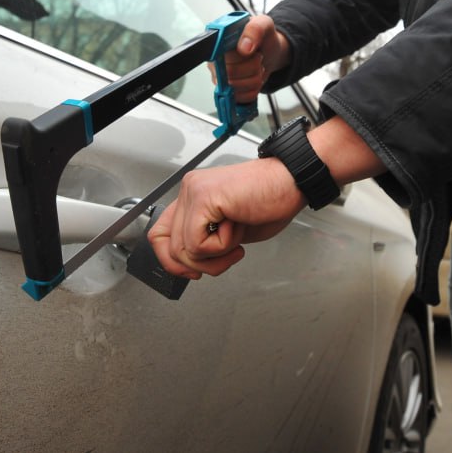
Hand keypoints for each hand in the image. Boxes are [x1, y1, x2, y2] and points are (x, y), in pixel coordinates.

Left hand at [147, 158, 305, 279]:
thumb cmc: (271, 202)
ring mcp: (193, 192)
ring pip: (182, 250)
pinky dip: (221, 247)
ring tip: (236, 240)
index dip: (174, 261)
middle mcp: (188, 191)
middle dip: (198, 266)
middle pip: (167, 247)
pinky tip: (237, 226)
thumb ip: (206, 244)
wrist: (292, 181)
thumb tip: (190, 266)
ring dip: (215, 257)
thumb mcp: (231, 232)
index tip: (196, 271)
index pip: (159, 235)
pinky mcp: (203, 198)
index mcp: (192, 197)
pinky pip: (197, 244)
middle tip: (226, 257)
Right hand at [223, 15, 290, 102]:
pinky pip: (240, 98)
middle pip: (230, 75)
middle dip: (252, 67)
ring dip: (254, 79)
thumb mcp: (264, 24)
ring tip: (257, 67)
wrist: (270, 51)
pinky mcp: (228, 91)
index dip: (240, 58)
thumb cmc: (263, 38)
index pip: (221, 57)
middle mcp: (215, 60)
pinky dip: (253, 90)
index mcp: (218, 42)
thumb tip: (243, 46)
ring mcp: (219, 77)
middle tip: (257, 57)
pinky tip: (254, 78)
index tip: (250, 52)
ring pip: (235, 88)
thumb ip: (254, 29)